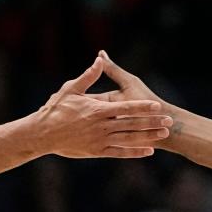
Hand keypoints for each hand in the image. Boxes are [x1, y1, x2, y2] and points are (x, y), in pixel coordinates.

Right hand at [31, 57, 171, 158]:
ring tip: (163, 134)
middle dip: (151, 122)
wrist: (42, 134)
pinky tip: (148, 151)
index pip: (125, 108)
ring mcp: (99, 140)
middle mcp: (100, 126)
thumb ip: (88, 76)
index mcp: (96, 110)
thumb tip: (100, 59)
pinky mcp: (96, 151)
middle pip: (131, 124)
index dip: (142, 107)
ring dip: (147, 137)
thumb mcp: (71, 89)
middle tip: (168, 121)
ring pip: (128, 139)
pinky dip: (134, 152)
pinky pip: (119, 152)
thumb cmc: (55, 109)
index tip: (157, 105)